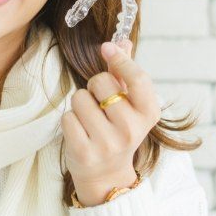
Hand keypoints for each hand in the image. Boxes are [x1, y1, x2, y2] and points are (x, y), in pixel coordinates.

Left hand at [61, 38, 160, 187]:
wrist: (107, 175)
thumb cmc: (117, 130)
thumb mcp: (129, 104)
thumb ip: (125, 72)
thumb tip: (123, 40)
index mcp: (148, 114)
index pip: (138, 79)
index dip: (121, 60)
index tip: (107, 48)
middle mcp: (130, 129)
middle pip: (101, 82)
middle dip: (94, 86)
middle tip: (99, 103)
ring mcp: (107, 143)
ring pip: (80, 98)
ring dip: (80, 104)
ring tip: (89, 120)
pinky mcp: (84, 152)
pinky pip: (67, 117)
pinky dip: (70, 120)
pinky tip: (80, 132)